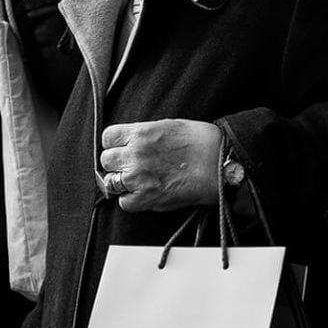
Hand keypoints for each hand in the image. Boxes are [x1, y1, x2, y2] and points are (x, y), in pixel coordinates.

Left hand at [100, 119, 221, 211]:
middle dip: (116, 163)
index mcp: (140, 133)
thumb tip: (131, 143)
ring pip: (111, 182)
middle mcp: (135, 154)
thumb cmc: (201, 141)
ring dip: (121, 181)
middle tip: (130, 165)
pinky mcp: (148, 198)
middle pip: (106, 160)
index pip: (108, 137)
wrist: (220, 162)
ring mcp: (139, 177)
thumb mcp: (168, 125)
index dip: (115, 143)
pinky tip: (144, 194)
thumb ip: (144, 134)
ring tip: (137, 180)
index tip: (121, 147)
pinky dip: (131, 200)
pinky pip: (124, 203)